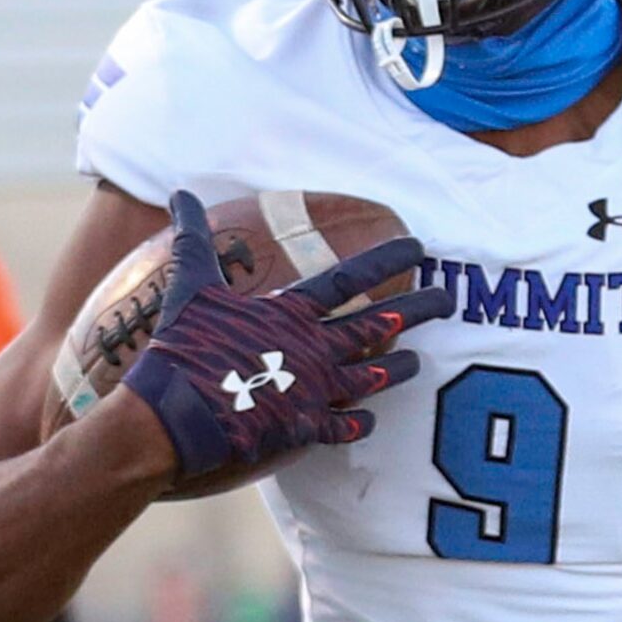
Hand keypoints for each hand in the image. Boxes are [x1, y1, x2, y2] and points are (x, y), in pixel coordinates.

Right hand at [118, 191, 453, 485]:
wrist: (174, 417)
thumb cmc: (181, 349)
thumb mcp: (189, 287)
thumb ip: (194, 239)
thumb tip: (181, 193)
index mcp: (291, 314)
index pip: (350, 279)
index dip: (387, 260)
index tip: (420, 247)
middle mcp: (313, 349)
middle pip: (378, 325)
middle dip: (418, 311)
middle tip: (448, 302)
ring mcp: (314, 391)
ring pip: (371, 378)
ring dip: (398, 369)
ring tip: (419, 363)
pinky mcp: (304, 428)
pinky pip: (342, 427)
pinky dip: (359, 423)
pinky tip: (370, 420)